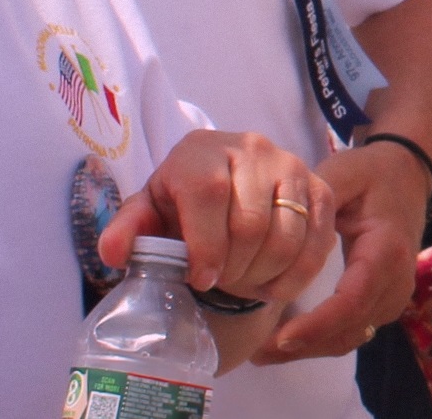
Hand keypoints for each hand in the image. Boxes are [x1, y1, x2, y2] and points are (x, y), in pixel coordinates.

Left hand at [99, 130, 337, 304]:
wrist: (225, 188)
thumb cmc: (182, 205)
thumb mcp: (149, 214)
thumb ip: (129, 231)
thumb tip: (112, 252)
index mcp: (201, 149)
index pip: (209, 194)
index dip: (204, 246)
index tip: (200, 278)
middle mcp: (251, 147)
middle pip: (250, 222)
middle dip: (233, 267)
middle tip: (221, 281)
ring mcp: (291, 165)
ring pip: (287, 235)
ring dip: (264, 274)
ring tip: (243, 280)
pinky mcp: (320, 188)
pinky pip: (318, 243)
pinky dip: (295, 276)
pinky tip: (272, 284)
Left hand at [256, 140, 431, 361]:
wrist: (406, 176)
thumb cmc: (372, 173)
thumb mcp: (343, 172)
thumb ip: (315, 197)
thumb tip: (281, 225)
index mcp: (386, 251)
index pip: (352, 300)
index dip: (317, 324)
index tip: (281, 336)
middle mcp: (396, 282)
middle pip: (349, 329)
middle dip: (303, 346)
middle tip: (256, 352)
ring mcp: (393, 298)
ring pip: (350, 338)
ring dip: (309, 349)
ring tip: (263, 352)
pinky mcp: (383, 304)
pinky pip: (352, 331)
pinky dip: (320, 341)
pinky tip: (286, 340)